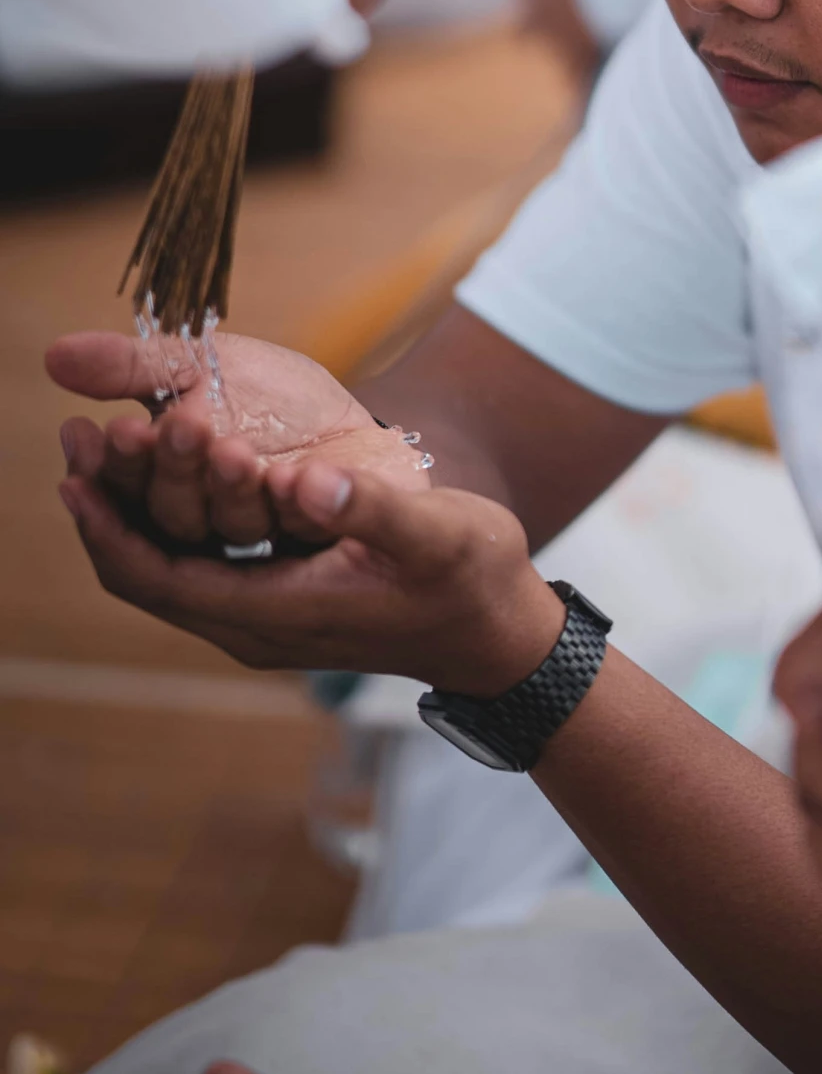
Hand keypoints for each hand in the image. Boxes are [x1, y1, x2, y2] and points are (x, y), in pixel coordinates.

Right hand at [47, 327, 411, 551]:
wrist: (356, 419)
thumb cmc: (269, 399)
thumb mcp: (203, 365)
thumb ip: (134, 366)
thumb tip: (55, 355)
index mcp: (168, 484)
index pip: (128, 486)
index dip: (113, 465)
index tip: (97, 431)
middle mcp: (208, 521)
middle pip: (174, 512)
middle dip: (169, 469)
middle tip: (174, 427)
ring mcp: (265, 533)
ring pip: (233, 523)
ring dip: (228, 487)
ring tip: (231, 449)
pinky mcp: (323, 531)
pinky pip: (305, 522)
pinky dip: (298, 500)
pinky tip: (294, 478)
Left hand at [57, 445, 564, 689]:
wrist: (496, 633)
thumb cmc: (472, 580)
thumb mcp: (436, 534)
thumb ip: (371, 510)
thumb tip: (304, 482)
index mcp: (280, 614)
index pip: (163, 580)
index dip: (111, 530)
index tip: (73, 475)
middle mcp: (256, 625)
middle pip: (149, 576)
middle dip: (105, 512)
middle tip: (73, 440)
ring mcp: (263, 618)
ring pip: (167, 572)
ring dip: (129, 514)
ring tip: (97, 446)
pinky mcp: (275, 603)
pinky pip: (194, 566)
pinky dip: (165, 522)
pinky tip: (159, 473)